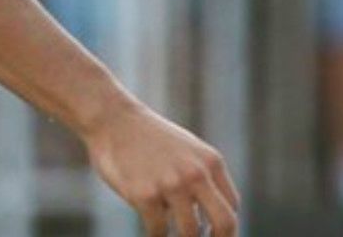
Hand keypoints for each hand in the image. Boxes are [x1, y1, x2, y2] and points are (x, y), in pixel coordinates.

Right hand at [83, 98, 238, 234]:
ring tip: (169, 236)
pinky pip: (159, 231)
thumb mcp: (186, 150)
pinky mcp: (145, 194)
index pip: (231, 206)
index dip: (224, 226)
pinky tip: (153, 234)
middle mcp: (196, 174)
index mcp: (211, 162)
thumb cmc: (146, 137)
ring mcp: (171, 185)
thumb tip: (206, 218)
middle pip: (225, 224)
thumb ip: (201, 177)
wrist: (111, 117)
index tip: (209, 234)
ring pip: (189, 232)